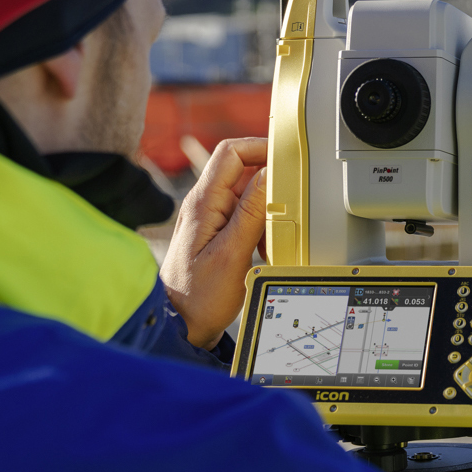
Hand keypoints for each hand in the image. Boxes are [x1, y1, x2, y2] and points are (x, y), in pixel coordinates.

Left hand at [161, 138, 267, 349]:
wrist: (179, 325)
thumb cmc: (198, 296)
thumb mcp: (232, 253)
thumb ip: (252, 212)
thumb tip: (271, 175)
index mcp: (204, 203)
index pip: (231, 152)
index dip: (260, 147)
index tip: (288, 157)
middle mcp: (205, 205)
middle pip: (243, 169)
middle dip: (271, 180)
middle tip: (292, 197)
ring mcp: (211, 218)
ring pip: (248, 193)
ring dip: (268, 206)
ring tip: (277, 231)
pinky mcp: (218, 233)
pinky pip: (246, 215)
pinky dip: (263, 224)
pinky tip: (267, 247)